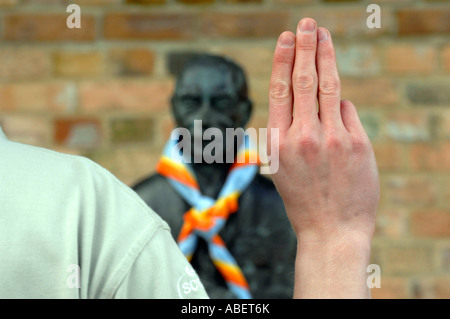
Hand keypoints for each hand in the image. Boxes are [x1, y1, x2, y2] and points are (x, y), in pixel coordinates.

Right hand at [267, 18, 379, 297]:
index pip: (281, 89)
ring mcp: (332, 138)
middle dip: (306, 47)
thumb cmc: (303, 199)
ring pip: (329, 86)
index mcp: (278, 142)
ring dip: (326, 56)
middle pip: (305, 80)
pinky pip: (347, 112)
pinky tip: (336, 122)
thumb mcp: (281, 166)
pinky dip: (341, 109)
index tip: (288, 38)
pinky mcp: (357, 144)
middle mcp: (303, 135)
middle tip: (308, 24)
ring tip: (324, 35)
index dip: (285, 60)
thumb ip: (291, 131)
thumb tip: (317, 100)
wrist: (330, 231)